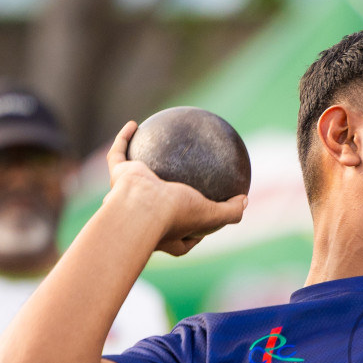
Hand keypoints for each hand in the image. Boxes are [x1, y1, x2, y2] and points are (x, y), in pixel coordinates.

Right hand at [105, 121, 246, 256]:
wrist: (139, 209)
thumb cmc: (174, 215)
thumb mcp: (211, 216)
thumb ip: (230, 212)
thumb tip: (244, 201)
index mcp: (166, 234)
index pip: (184, 238)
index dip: (195, 231)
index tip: (206, 218)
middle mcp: (145, 216)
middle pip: (156, 207)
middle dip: (163, 198)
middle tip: (178, 183)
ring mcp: (127, 195)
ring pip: (130, 178)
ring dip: (137, 163)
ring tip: (152, 148)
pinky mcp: (118, 176)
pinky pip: (118, 153)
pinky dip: (124, 139)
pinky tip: (133, 124)